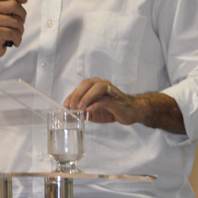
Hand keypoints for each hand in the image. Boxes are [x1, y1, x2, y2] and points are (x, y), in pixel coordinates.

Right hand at [0, 0, 26, 79]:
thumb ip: (7, 6)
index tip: (24, 0)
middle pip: (14, 5)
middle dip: (22, 15)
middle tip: (21, 23)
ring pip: (16, 21)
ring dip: (20, 30)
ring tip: (16, 34)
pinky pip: (14, 33)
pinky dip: (18, 39)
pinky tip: (14, 41)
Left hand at [64, 78, 187, 133]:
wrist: (132, 111)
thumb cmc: (111, 109)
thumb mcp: (94, 111)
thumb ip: (83, 110)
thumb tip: (70, 113)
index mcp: (95, 86)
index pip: (80, 87)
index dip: (72, 95)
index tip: (66, 105)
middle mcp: (102, 84)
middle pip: (86, 84)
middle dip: (77, 95)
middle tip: (71, 106)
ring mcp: (110, 90)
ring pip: (96, 87)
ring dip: (86, 97)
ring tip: (79, 108)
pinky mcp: (116, 99)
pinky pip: (105, 99)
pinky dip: (96, 104)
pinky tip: (89, 110)